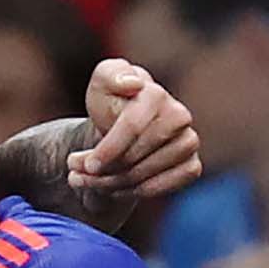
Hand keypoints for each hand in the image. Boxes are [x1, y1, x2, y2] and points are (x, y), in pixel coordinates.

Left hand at [66, 59, 201, 202]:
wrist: (124, 127)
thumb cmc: (111, 103)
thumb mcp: (101, 84)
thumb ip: (110, 75)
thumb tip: (132, 84)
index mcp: (156, 94)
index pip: (131, 128)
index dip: (107, 150)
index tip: (85, 165)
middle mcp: (179, 117)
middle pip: (135, 157)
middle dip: (103, 171)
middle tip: (77, 175)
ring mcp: (189, 142)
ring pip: (145, 176)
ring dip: (113, 185)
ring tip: (92, 181)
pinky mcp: (192, 166)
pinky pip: (163, 188)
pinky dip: (135, 192)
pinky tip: (117, 188)